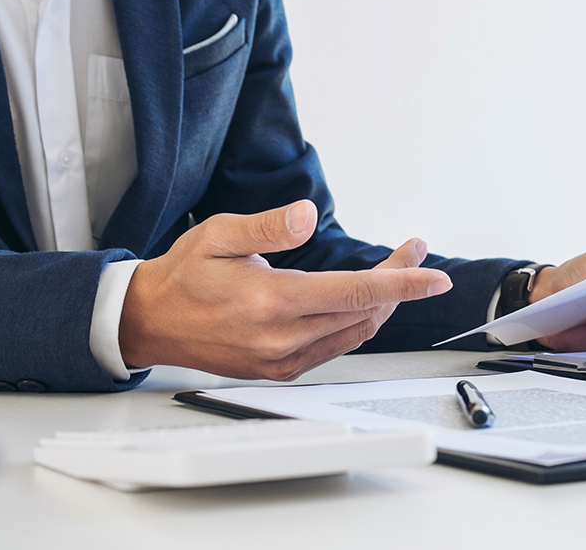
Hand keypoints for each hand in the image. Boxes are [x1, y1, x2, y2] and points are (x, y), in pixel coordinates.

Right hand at [118, 200, 451, 380]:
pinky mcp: (280, 370)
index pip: (355, 293)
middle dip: (398, 282)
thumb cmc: (183, 275)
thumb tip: (307, 216)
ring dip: (382, 303)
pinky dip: (357, 323)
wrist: (150, 322)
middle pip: (364, 311)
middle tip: (413, 253)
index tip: (435, 276)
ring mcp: (282, 360)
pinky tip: (363, 300)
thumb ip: (268, 225)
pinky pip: (335, 347)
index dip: (403, 283)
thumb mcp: (219, 234)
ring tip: (396, 271)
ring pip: (355, 333)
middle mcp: (281, 338)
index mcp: (270, 302)